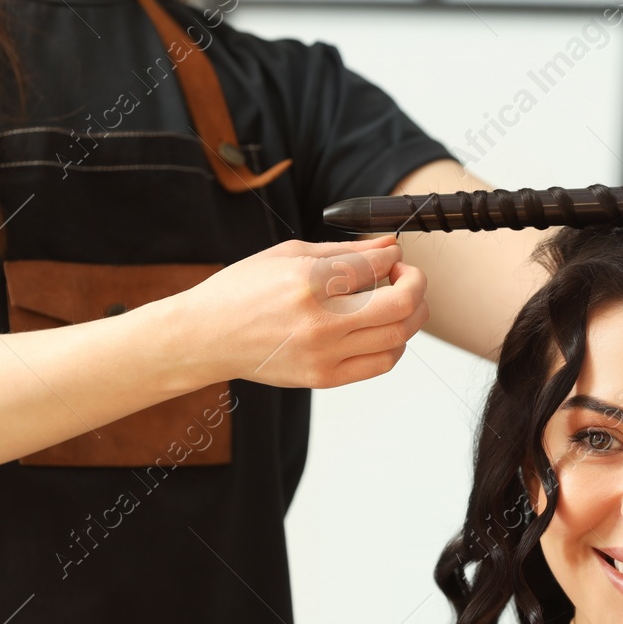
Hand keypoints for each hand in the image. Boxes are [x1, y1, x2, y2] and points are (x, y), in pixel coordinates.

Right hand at [170, 234, 429, 388]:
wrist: (206, 337)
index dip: (395, 257)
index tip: (392, 256)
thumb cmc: (241, 292)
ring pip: (398, 336)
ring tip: (396, 302)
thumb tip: (388, 245)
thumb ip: (345, 251)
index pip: (379, 266)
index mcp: (310, 282)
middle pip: (402, 304)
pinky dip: (393, 344)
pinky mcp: (324, 378)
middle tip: (406, 276)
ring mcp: (324, 354)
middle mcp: (321, 321)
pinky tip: (381, 329)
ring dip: (410, 315)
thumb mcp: (288, 254)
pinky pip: (380, 363)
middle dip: (416, 284)